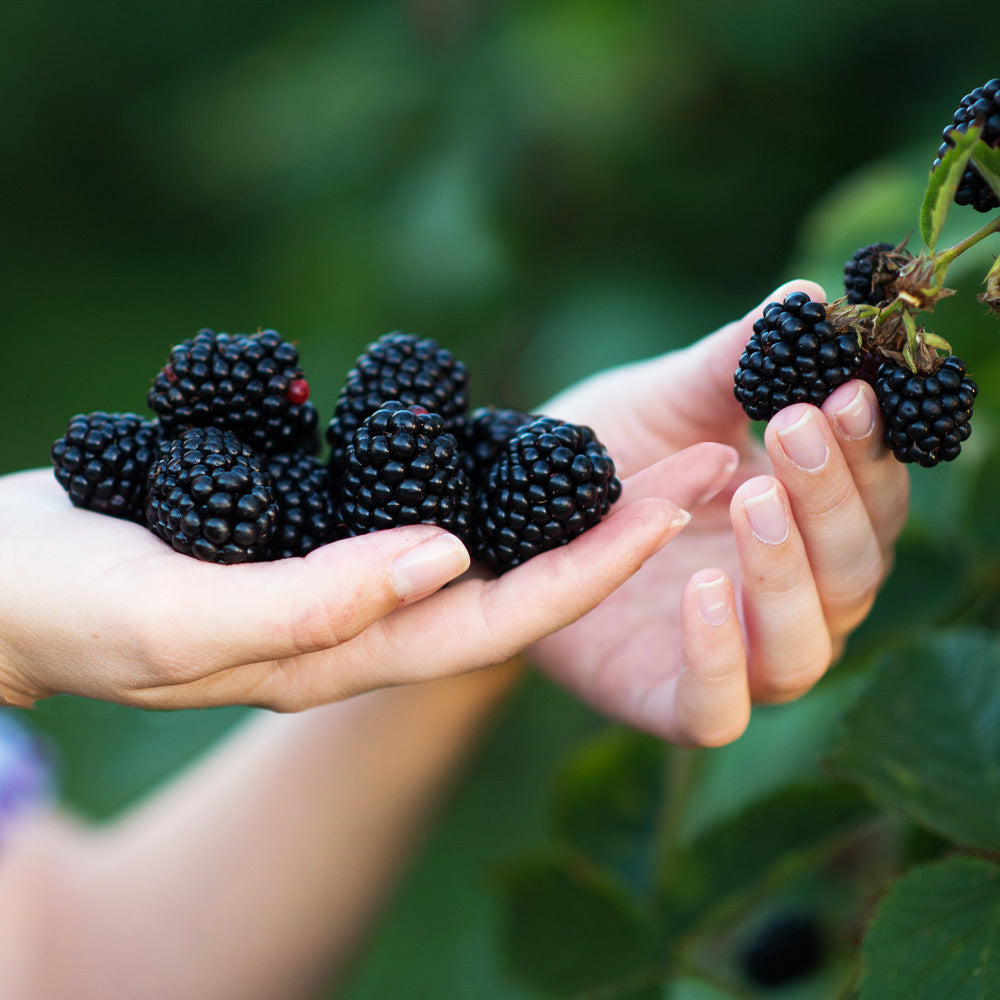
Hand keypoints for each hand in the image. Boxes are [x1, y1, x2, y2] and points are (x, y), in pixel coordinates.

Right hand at [0, 444, 735, 709]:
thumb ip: (309, 604)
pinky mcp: (328, 534)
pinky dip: (504, 481)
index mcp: (347, 654)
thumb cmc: (76, 604)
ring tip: (656, 442)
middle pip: (522, 583)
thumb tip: (441, 562)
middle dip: (619, 528)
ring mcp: (353, 579)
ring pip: (491, 546)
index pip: (500, 619)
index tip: (673, 505)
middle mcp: (370, 621)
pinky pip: (438, 509)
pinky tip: (545, 443)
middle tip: (711, 461)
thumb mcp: (180, 613)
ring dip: (576, 498)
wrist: (12, 576)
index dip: (592, 566)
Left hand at [530, 280, 909, 745]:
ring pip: (804, 646)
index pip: (871, 495)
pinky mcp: (666, 699)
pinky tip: (699, 589)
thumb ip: (731, 362)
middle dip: (831, 499)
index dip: (868, 448)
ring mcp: (733, 656)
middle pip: (854, 572)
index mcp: (807, 522)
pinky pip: (715, 710)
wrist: (511, 516)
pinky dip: (719, 660)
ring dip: (788, 573)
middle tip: (794, 426)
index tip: (845, 387)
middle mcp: (790, 597)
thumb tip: (804, 298)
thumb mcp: (666, 400)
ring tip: (748, 496)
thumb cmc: (609, 452)